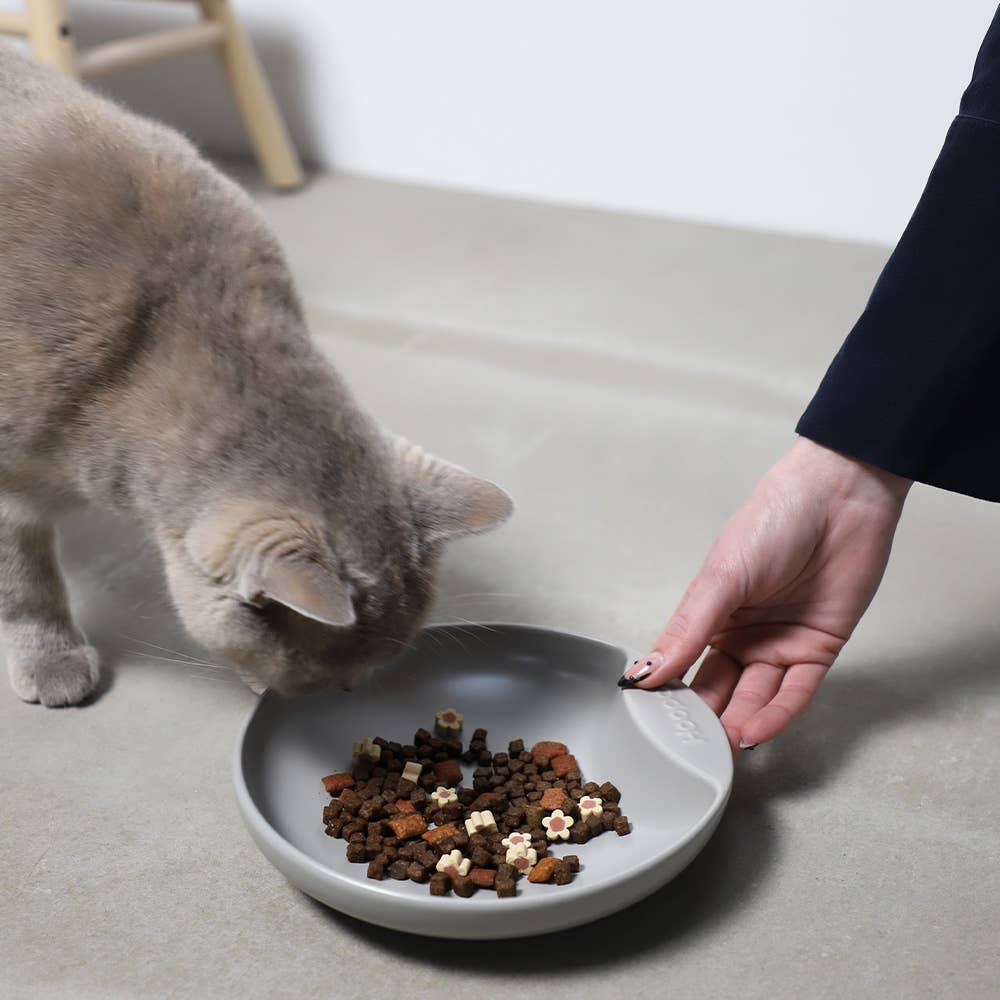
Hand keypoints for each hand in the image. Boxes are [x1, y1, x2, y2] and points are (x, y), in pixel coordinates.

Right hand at [625, 437, 911, 749]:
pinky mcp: (819, 650)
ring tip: (721, 750)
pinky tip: (756, 732)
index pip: (685, 667)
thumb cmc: (773, 521)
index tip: (653, 727)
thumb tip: (644, 672)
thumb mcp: (720, 577)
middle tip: (688, 753)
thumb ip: (686, 629)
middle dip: (706, 722)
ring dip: (741, 724)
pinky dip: (777, 714)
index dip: (670, 697)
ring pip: (757, 698)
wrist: (839, 499)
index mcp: (711, 616)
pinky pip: (796, 693)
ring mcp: (781, 644)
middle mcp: (744, 635)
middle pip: (721, 690)